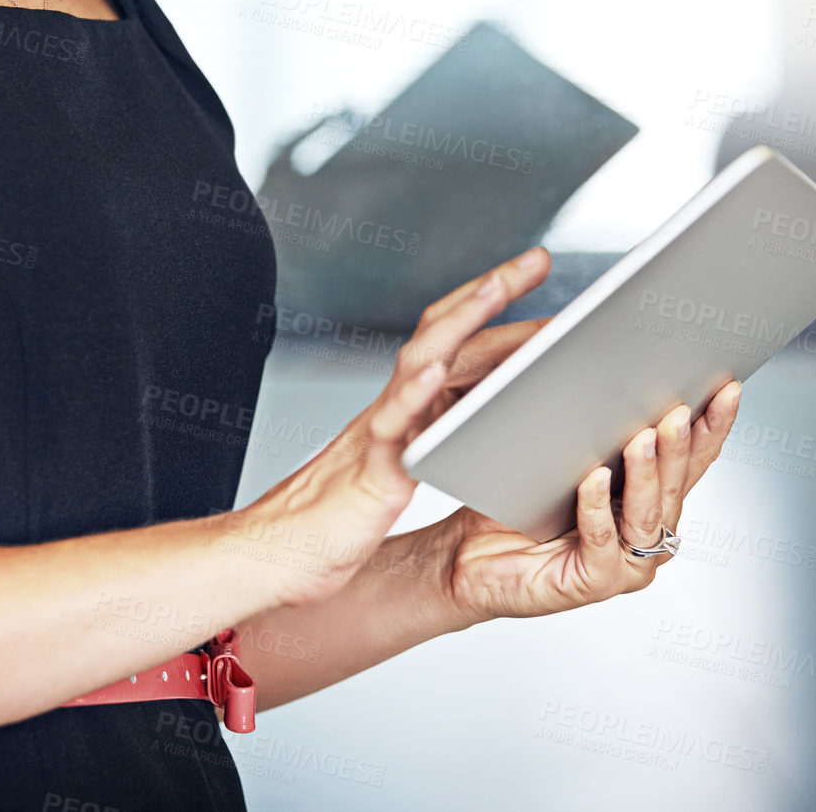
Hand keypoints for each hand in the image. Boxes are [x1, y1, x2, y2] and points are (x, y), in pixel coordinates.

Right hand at [226, 248, 554, 609]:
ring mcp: (379, 434)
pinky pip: (388, 427)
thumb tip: (491, 424)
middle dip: (492, 291)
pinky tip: (433, 371)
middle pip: (445, 334)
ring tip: (496, 287)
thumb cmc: (337, 522)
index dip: (501, 313)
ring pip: (419, 361)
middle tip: (536, 257)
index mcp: (409, 411)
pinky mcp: (367, 472)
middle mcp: (394, 410)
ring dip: (460, 320)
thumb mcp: (405, 473)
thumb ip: (439, 442)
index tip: (540, 283)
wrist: (275, 558)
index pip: (460, 346)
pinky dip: (410, 394)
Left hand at [437, 380, 741, 624]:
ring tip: (644, 436)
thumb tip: (621, 371)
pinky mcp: (593, 583)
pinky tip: (595, 480)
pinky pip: (601, 541)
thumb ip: (600, 429)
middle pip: (676, 483)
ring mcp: (625, 563)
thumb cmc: (515, 505)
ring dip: (647, 471)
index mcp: (649, 500)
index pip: (694, 460)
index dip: (713, 426)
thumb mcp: (564, 456)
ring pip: (646, 512)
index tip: (727, 388)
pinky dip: (598, 509)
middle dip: (681, 443)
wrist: (469, 555)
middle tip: (681, 407)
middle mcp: (647, 534)